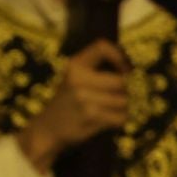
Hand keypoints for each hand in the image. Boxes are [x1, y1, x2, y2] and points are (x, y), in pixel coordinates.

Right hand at [16, 41, 128, 173]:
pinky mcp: (91, 115)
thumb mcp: (74, 79)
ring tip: (106, 111)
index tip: (124, 70)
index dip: (119, 56)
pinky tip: (105, 121)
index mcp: (74, 65)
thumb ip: (96, 71)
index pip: (102, 47)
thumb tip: (130, 71)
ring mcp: (84, 97)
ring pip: (124, 100)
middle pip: (121, 81)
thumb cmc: (67, 102)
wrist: (46, 129)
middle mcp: (78, 78)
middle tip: (113, 98)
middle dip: (123, 92)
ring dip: (121, 108)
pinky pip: (121, 117)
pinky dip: (118, 121)